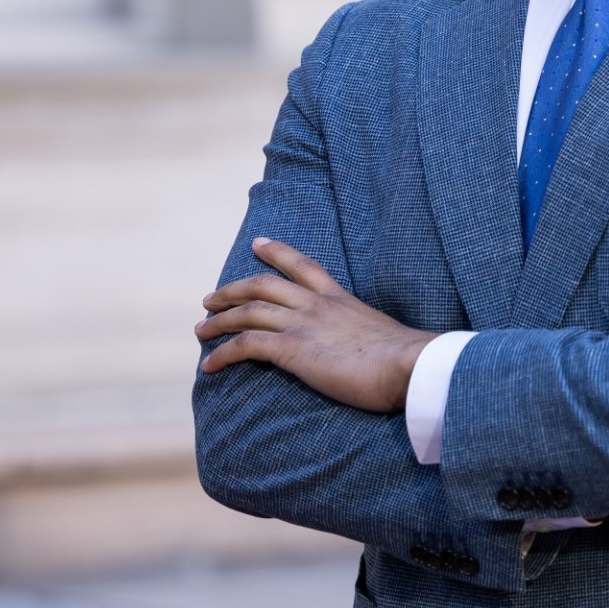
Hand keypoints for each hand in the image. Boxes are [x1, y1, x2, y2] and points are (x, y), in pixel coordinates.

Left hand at [195, 237, 434, 412]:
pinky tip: (209, 364)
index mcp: (340, 299)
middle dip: (232, 290)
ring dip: (219, 320)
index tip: (258, 243)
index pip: (304, 266)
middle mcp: (317, 305)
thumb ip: (368, 337)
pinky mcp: (292, 349)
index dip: (277, 252)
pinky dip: (223, 353)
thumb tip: (375, 352)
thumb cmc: (405, 360)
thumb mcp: (384, 336)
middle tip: (210, 298)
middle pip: (264, 285)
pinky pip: (246, 345)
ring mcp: (303, 324)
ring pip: (248, 312)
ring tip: (200, 329)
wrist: (408, 365)